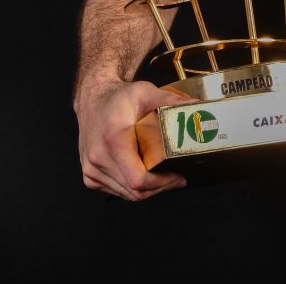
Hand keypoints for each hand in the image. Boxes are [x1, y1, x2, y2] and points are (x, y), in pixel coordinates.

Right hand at [76, 80, 194, 199]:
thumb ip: (170, 100)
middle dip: (161, 187)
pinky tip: (148, 175)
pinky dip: (134, 188)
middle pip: (135, 190)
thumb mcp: (146, 92)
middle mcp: (99, 158)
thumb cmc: (118, 98)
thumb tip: (195, 105)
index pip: (138, 179)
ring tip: (166, 177)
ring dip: (149, 190)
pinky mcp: (90, 176)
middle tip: (179, 178)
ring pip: (127, 194)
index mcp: (114, 140)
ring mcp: (91, 169)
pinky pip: (117, 190)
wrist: (92, 101)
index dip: (162, 183)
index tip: (178, 175)